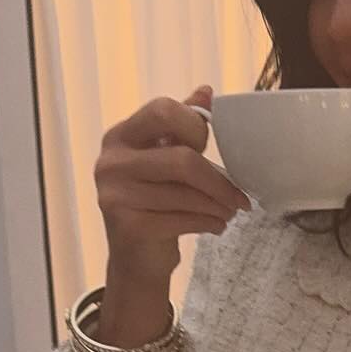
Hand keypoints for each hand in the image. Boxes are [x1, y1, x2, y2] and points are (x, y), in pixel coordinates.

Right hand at [94, 86, 252, 289]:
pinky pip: (182, 219)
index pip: (163, 111)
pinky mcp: (127, 226)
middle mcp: (110, 162)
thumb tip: (206, 91)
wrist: (136, 259)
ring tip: (230, 212)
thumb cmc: (154, 203)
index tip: (210, 148)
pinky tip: (216, 226)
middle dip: (219, 181)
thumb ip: (181, 126)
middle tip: (240, 197)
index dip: (195, 126)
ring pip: (186, 194)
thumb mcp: (164, 159)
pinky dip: (208, 223)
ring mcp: (114, 195)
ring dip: (218, 206)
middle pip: (182, 159)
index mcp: (120, 137)